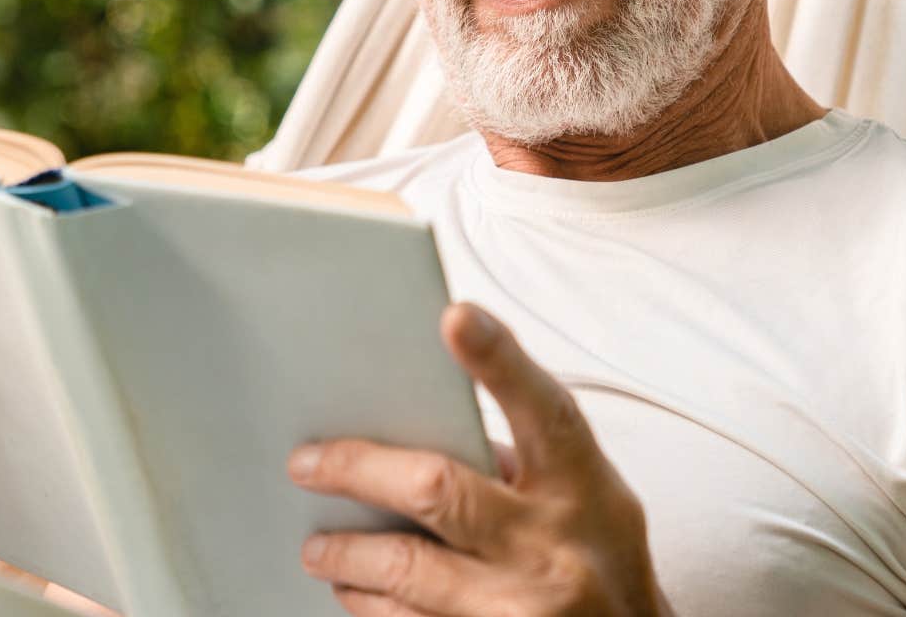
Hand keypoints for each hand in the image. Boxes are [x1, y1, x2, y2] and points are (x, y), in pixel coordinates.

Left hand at [288, 303, 669, 616]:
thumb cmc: (598, 558)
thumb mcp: (589, 496)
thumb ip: (523, 458)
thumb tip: (418, 425)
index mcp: (583, 487)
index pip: (542, 410)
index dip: (500, 361)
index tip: (456, 316)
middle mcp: (555, 546)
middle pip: (437, 490)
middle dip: (357, 470)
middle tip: (307, 463)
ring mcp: (524, 608)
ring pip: (406, 570)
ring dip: (348, 555)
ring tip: (319, 545)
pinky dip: (371, 605)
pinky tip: (355, 590)